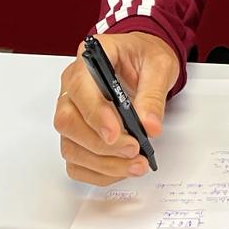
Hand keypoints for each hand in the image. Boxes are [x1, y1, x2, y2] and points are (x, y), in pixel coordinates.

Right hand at [55, 31, 179, 185]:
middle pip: (68, 122)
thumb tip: (149, 126)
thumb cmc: (146, 56)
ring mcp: (72, 112)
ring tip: (135, 164)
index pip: (79, 87)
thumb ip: (153, 94)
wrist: (144, 61)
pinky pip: (76, 162)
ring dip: (102, 163)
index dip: (94, 113)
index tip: (115, 133)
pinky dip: (98, 172)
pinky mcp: (77, 134)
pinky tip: (121, 168)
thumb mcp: (160, 65)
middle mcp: (73, 87)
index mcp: (89, 59)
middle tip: (134, 149)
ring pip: (71, 146)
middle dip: (100, 144)